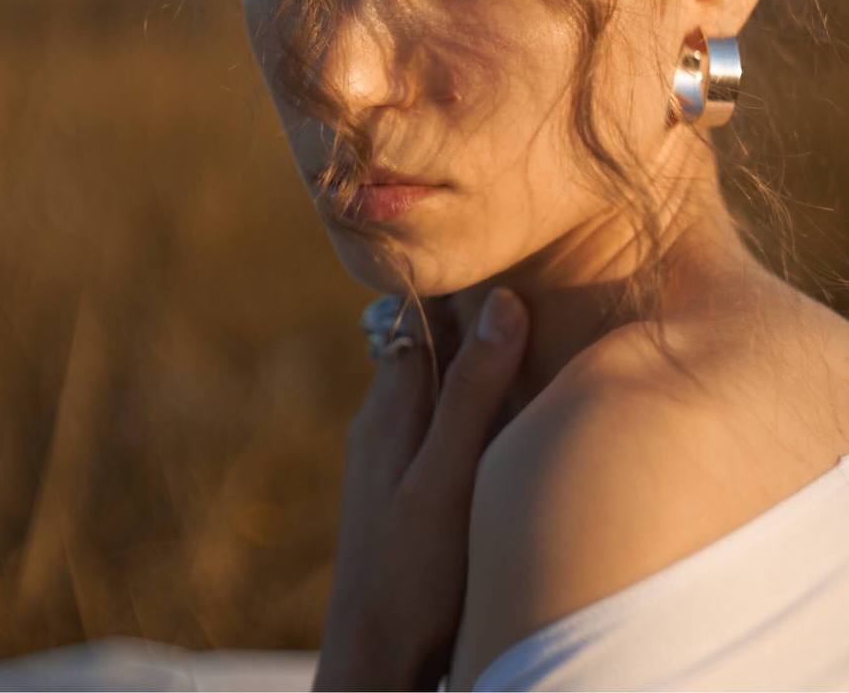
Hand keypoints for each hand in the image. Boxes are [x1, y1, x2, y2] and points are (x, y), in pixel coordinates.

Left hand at [312, 286, 528, 691]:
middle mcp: (382, 420)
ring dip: (468, 364)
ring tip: (521, 342)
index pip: (423, 315)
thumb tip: (501, 301)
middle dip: (467, 317)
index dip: (461, 281)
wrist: (373, 660)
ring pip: (429, 386)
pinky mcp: (398, 489)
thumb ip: (472, 392)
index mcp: (392, 405)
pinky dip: (464, 407)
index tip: (504, 246)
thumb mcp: (450, 476)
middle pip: (426, 345)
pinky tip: (493, 423)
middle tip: (525, 284)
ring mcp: (386, 456)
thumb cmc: (413, 571)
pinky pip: (433, 423)